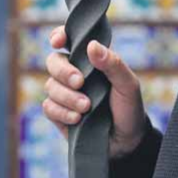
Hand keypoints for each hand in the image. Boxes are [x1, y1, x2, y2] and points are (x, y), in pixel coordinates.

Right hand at [43, 26, 148, 157]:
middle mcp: (75, 73)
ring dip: (67, 96)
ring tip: (87, 107)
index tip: (58, 41)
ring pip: (50, 85)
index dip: (59, 36)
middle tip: (80, 82)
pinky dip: (62, 112)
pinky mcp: (58, 113)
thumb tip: (91, 45)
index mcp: (92, 60)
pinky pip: (48, 107)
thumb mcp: (127, 84)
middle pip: (53, 61)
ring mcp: (65, 93)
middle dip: (64, 71)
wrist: (126, 141)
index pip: (70, 40)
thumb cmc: (129, 107)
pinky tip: (78, 119)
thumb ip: (112, 63)